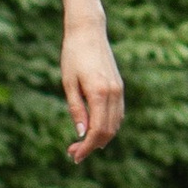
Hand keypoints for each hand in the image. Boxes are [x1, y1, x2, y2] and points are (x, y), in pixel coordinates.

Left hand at [60, 19, 124, 163]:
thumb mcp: (68, 83)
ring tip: (81, 144)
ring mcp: (118, 89)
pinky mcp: (119, 86)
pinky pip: (118, 113)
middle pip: (108, 131)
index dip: (86, 147)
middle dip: (92, 146)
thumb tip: (81, 133)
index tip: (74, 156)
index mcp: (99, 93)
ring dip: (101, 137)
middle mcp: (113, 93)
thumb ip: (76, 108)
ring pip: (115, 124)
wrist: (88, 31)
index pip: (97, 130)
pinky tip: (94, 130)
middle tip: (73, 153)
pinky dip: (108, 126)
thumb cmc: (73, 55)